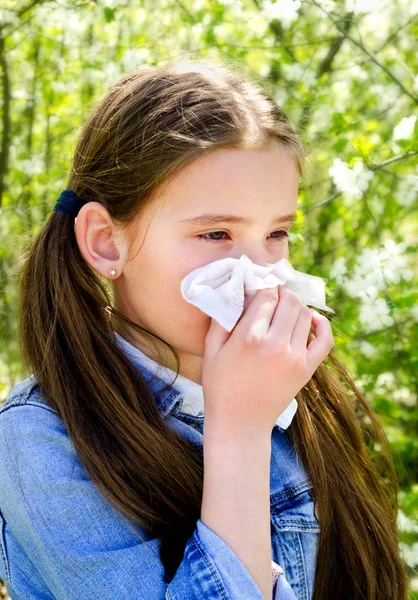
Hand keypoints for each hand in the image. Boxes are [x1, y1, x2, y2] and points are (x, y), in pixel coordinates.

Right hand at [201, 286, 333, 434]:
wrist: (240, 423)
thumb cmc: (220, 386)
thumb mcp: (211, 350)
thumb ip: (222, 318)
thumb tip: (236, 291)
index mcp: (249, 336)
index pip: (267, 295)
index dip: (264, 286)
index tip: (259, 287)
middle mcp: (275, 343)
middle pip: (289, 301)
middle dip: (281, 293)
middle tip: (272, 295)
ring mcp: (295, 357)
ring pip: (305, 315)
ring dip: (295, 307)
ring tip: (284, 309)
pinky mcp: (306, 369)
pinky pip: (325, 340)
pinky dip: (322, 325)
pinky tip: (312, 319)